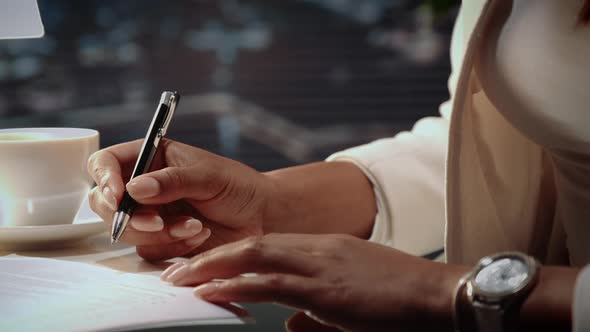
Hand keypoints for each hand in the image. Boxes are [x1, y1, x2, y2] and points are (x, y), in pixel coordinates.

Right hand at [87, 139, 271, 260]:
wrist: (261, 217)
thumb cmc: (238, 186)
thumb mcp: (207, 175)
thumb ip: (171, 181)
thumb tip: (134, 189)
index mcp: (151, 158)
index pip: (106, 162)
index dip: (104, 178)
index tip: (118, 196)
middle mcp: (144, 187)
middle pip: (104, 202)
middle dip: (128, 216)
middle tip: (157, 221)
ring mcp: (151, 214)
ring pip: (125, 230)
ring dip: (157, 233)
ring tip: (193, 226)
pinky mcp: (161, 240)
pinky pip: (149, 249)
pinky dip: (172, 245)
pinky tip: (199, 235)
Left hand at [160, 233, 466, 331]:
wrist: (440, 296)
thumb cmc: (401, 300)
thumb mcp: (353, 302)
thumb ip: (318, 312)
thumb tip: (292, 326)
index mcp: (324, 248)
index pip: (266, 243)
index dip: (229, 254)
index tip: (201, 267)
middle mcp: (318, 248)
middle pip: (251, 243)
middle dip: (209, 257)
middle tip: (174, 272)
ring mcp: (321, 264)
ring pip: (254, 255)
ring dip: (213, 266)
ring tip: (179, 280)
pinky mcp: (327, 288)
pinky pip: (271, 282)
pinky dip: (237, 285)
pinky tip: (212, 292)